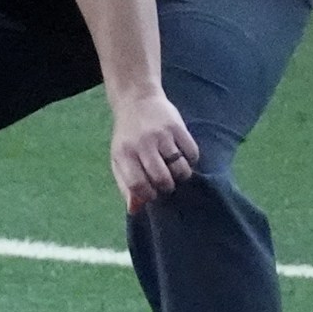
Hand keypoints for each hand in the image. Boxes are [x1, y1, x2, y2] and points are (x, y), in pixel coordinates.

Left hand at [110, 88, 200, 211]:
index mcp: (124, 154)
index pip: (138, 185)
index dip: (149, 195)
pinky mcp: (178, 127)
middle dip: (167, 187)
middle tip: (166, 183)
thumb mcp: (119, 158)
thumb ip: (125, 184)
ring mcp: (162, 135)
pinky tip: (183, 157)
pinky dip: (191, 160)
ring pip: (180, 168)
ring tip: (176, 172)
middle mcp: (142, 145)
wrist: (137, 101)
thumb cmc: (127, 137)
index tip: (153, 193)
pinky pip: (192, 153)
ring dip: (181, 176)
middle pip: (162, 179)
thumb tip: (135, 210)